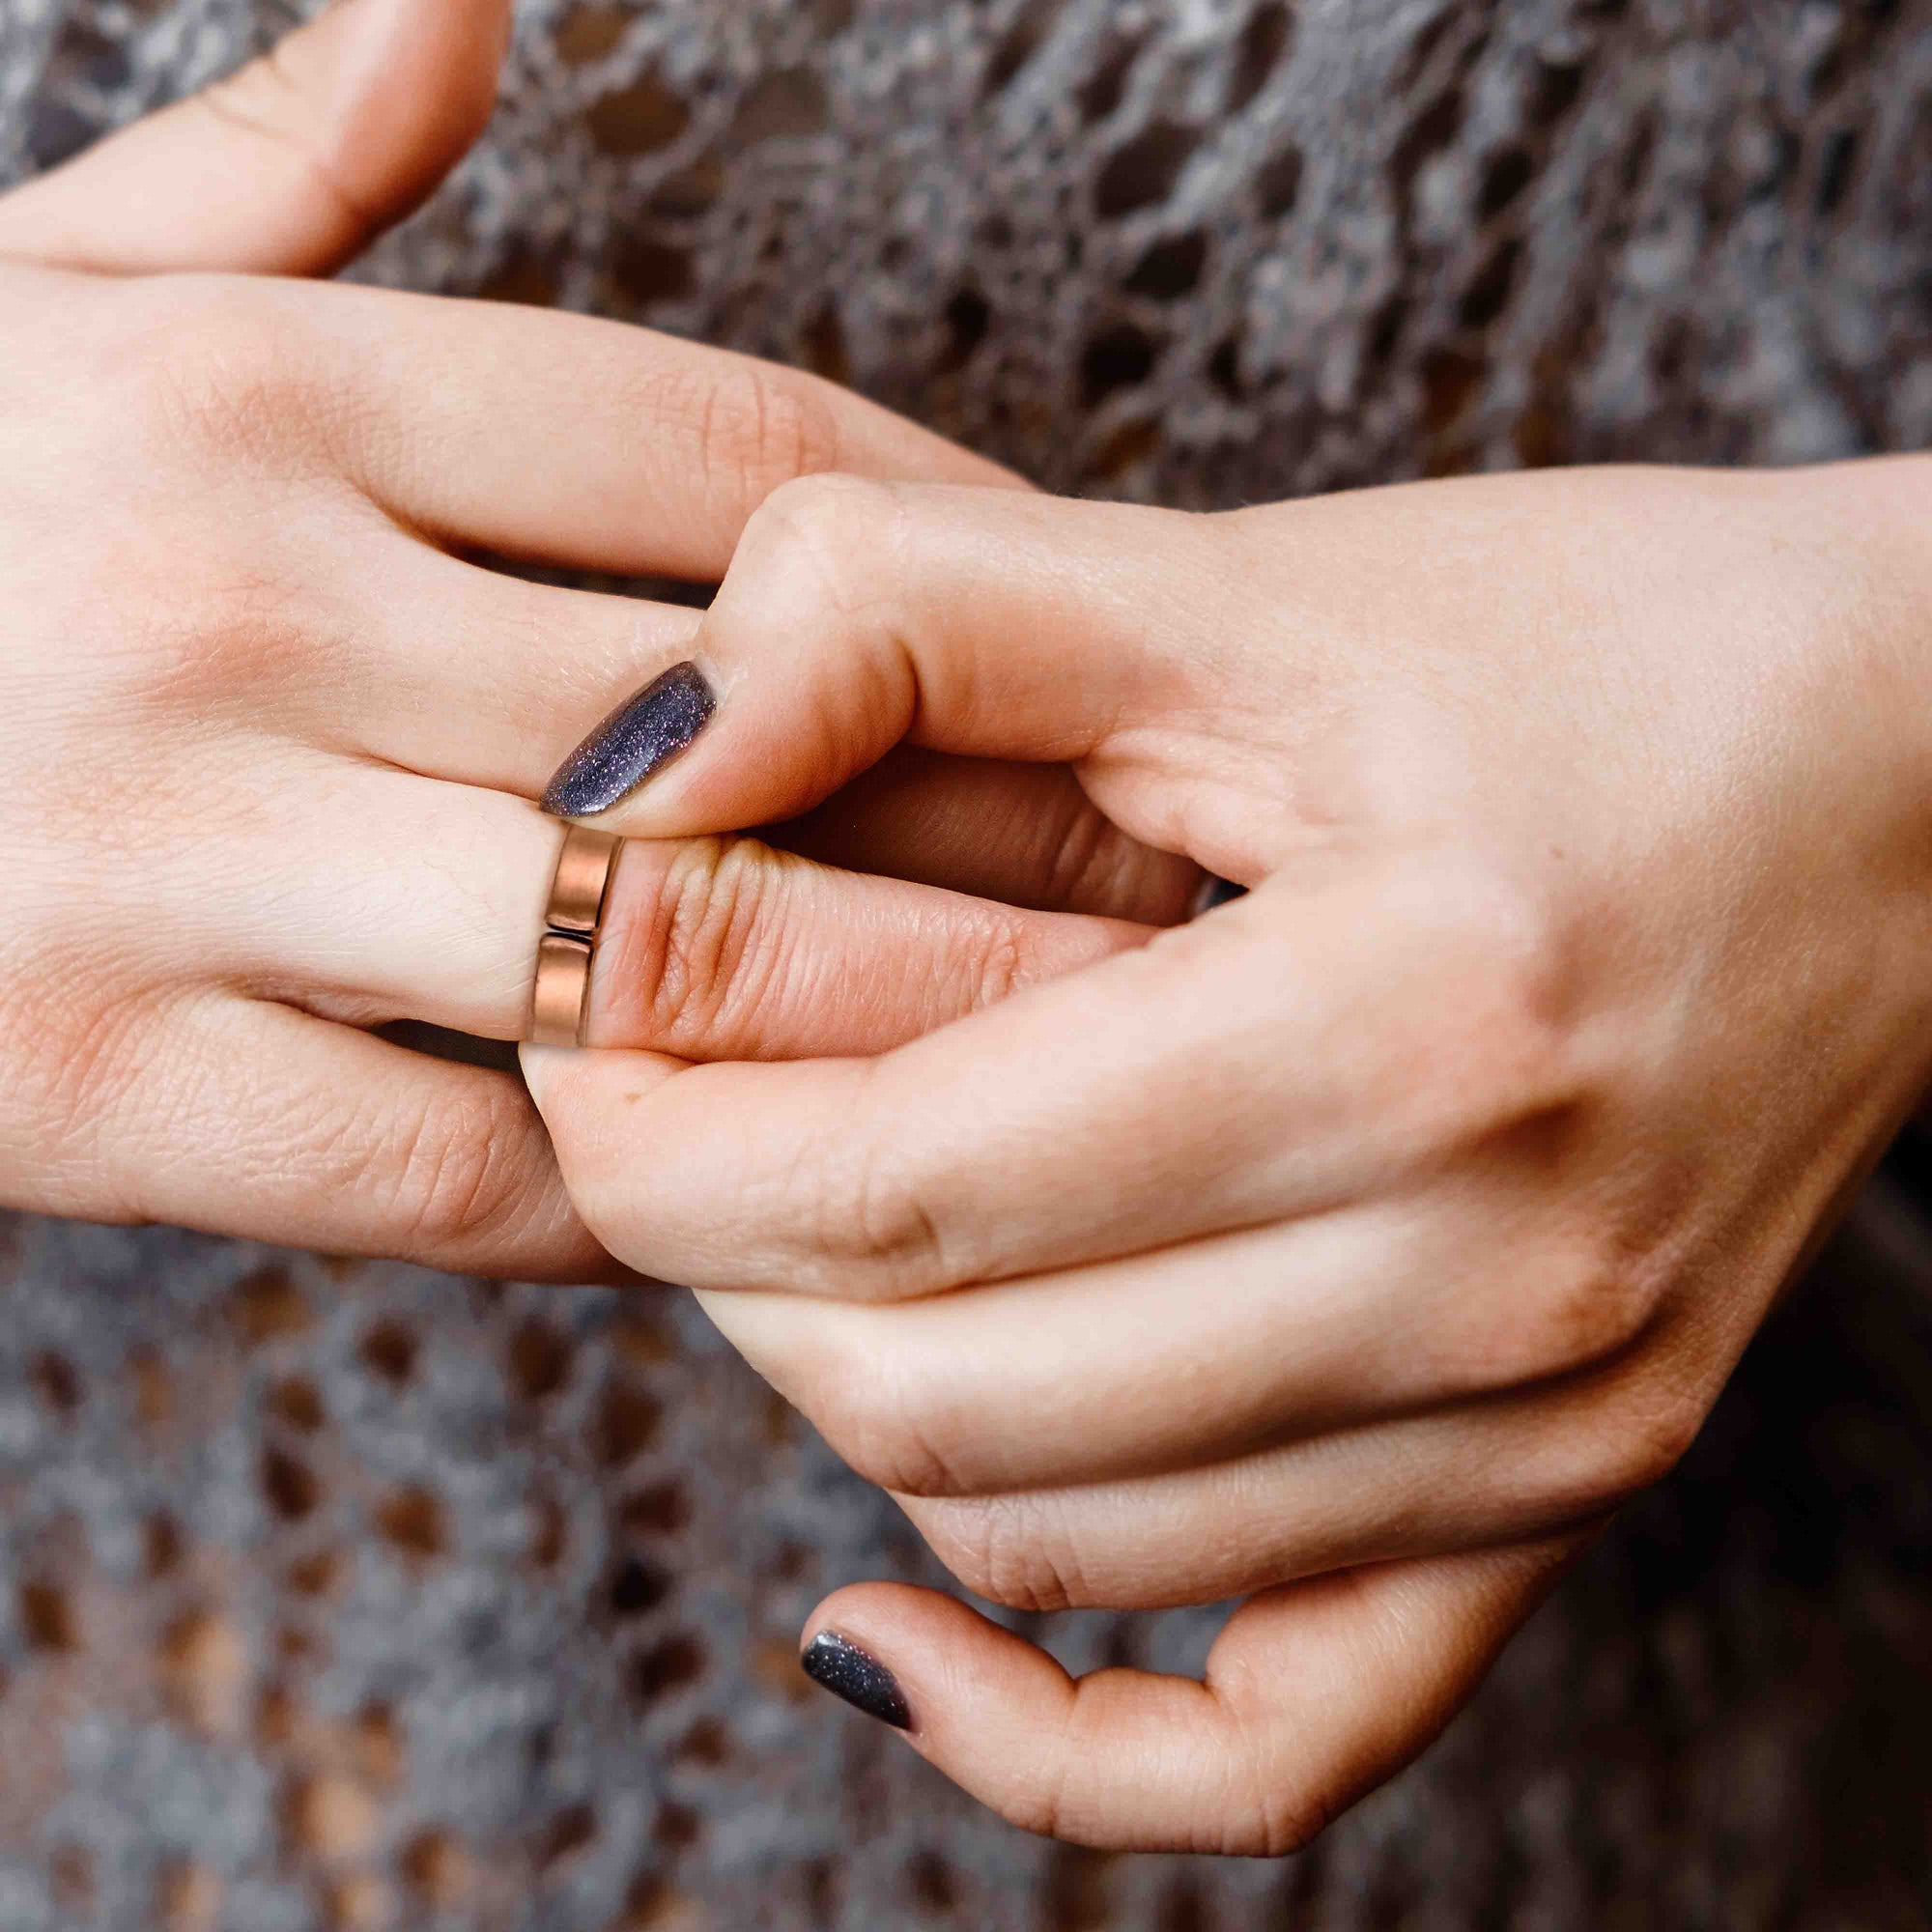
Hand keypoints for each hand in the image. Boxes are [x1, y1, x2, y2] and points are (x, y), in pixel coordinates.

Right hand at [0, 0, 1187, 1269]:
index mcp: (268, 380)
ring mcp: (148, 839)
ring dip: (874, 1025)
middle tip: (1174, 891)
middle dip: (1001, 821)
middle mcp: (231, 587)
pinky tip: (747, 1193)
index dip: (972, 559)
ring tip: (1054, 1067)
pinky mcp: (65, 1077)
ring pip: (640, 954)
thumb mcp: (48, 287)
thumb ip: (277, 165)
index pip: (746, 459)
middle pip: (760, 721)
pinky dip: (629, 1192)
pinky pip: (449, 1163)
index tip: (1101, 650)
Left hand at [525, 457, 1931, 1847]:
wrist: (1911, 768)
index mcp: (1414, 1025)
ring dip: (840, 1393)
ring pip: (1041, 1534)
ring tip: (802, 1227)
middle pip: (932, 1385)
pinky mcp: (1565, 1487)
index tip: (579, 1023)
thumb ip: (906, 621)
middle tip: (671, 1099)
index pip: (890, 1191)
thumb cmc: (1586, 648)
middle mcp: (1502, 1280)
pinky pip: (1271, 1740)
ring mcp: (1550, 1426)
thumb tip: (624, 773)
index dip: (652, 1128)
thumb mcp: (1247, 580)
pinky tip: (887, 1624)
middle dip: (712, 1252)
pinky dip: (1041, 1725)